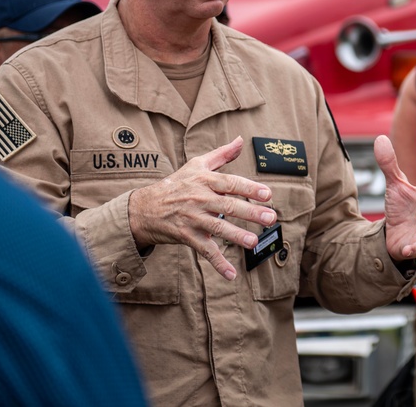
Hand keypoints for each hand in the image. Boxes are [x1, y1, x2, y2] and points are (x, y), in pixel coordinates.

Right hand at [128, 137, 277, 280]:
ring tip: (253, 241)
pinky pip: (204, 250)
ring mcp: (192, 218)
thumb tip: (241, 140)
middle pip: (228, 205)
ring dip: (236, 235)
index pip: (230, 183)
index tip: (267, 194)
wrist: (144, 208)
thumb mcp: (197, 164)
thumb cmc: (176, 184)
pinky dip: (217, 263)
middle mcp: (199, 198)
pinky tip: (231, 274)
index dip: (249, 188)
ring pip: (216, 227)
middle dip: (250, 212)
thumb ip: (222, 154)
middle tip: (270, 218)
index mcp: (204, 180)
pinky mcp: (186, 236)